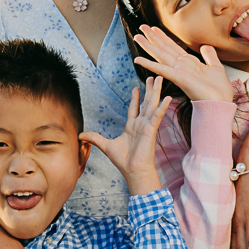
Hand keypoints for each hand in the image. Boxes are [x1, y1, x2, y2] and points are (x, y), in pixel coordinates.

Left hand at [79, 76, 170, 195]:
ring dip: (156, 92)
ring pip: (152, 105)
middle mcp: (141, 124)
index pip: (134, 108)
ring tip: (160, 80)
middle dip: (149, 90)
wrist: (134, 171)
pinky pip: (157, 116)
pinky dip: (162, 107)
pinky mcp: (151, 130)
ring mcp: (147, 126)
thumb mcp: (106, 146)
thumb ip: (95, 138)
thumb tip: (80, 135)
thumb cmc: (123, 161)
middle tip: (152, 77)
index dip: (135, 98)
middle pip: (146, 102)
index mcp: (132, 127)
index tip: (136, 87)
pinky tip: (167, 97)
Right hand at [133, 25, 233, 102]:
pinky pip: (161, 69)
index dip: (163, 37)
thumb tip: (205, 46)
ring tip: (136, 36)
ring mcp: (178, 72)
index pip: (173, 47)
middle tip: (141, 27)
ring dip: (148, 45)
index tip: (154, 28)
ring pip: (160, 55)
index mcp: (189, 63)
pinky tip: (138, 59)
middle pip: (164, 48)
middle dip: (152, 37)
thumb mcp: (215, 68)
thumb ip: (209, 56)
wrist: (220, 104)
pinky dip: (149, 64)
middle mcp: (181, 66)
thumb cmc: (219, 90)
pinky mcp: (178, 78)